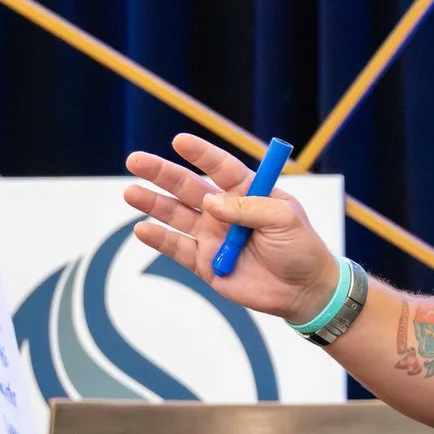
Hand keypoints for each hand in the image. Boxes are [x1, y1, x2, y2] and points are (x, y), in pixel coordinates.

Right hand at [124, 133, 340, 324]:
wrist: (304, 291)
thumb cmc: (301, 248)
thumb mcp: (284, 219)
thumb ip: (249, 208)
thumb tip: (211, 203)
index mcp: (247, 192)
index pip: (219, 167)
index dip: (200, 154)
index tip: (179, 141)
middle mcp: (225, 210)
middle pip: (188, 187)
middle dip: (162, 173)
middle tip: (135, 161)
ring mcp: (212, 236)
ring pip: (176, 215)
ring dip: (153, 203)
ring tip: (130, 192)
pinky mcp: (205, 263)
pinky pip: (178, 248)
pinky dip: (160, 239)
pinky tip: (142, 229)